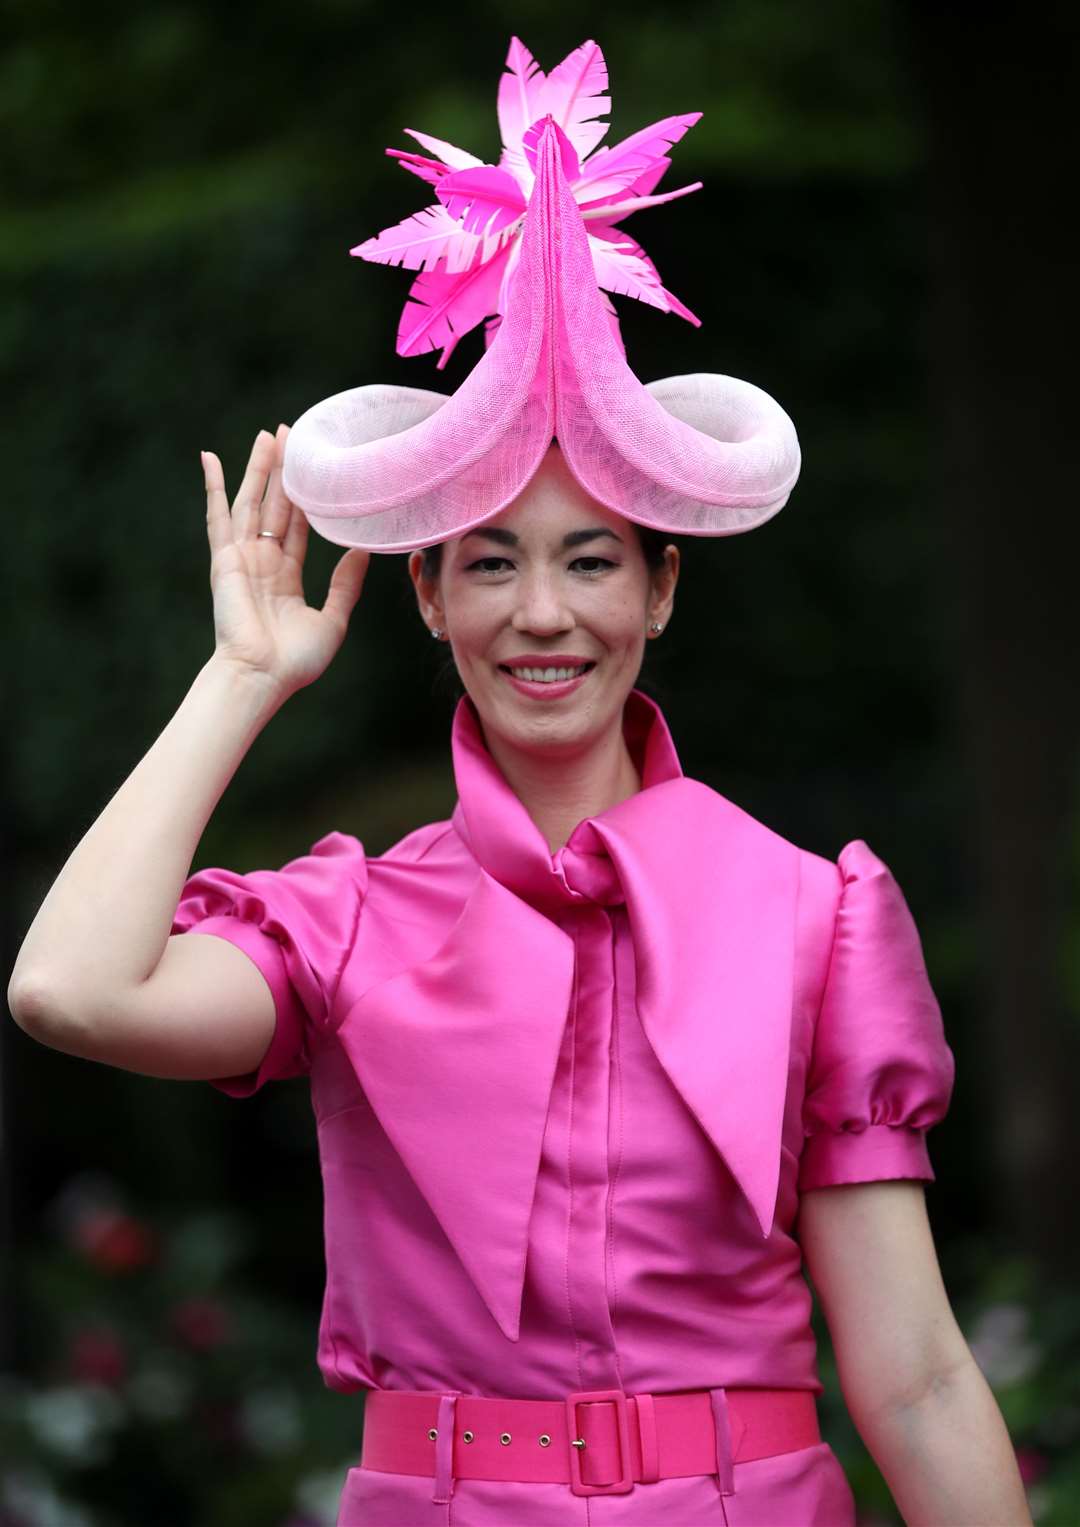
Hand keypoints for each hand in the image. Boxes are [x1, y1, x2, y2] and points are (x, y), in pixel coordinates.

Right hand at [202, 425, 369, 696]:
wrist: (262, 677)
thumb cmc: (295, 661)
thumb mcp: (333, 619)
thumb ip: (346, 585)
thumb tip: (362, 551)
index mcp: (285, 575)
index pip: (297, 524)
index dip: (305, 494)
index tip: (312, 465)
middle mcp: (262, 561)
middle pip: (275, 505)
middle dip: (283, 471)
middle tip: (292, 433)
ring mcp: (241, 557)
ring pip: (252, 502)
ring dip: (258, 468)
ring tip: (268, 435)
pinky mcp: (224, 559)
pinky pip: (217, 516)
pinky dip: (213, 486)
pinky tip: (209, 457)